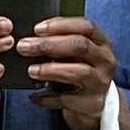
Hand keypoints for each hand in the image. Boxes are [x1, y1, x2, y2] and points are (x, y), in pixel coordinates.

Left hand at [19, 14, 118, 129]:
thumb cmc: (80, 71)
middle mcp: (105, 60)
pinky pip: (67, 99)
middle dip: (49, 45)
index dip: (60, 25)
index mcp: (101, 42)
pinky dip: (47, 98)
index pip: (85, 26)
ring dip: (50, 70)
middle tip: (24, 47)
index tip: (37, 29)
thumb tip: (31, 37)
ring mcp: (100, 82)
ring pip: (77, 72)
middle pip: (80, 46)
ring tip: (31, 70)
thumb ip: (61, 42)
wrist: (95, 104)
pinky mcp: (92, 103)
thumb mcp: (76, 53)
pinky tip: (34, 96)